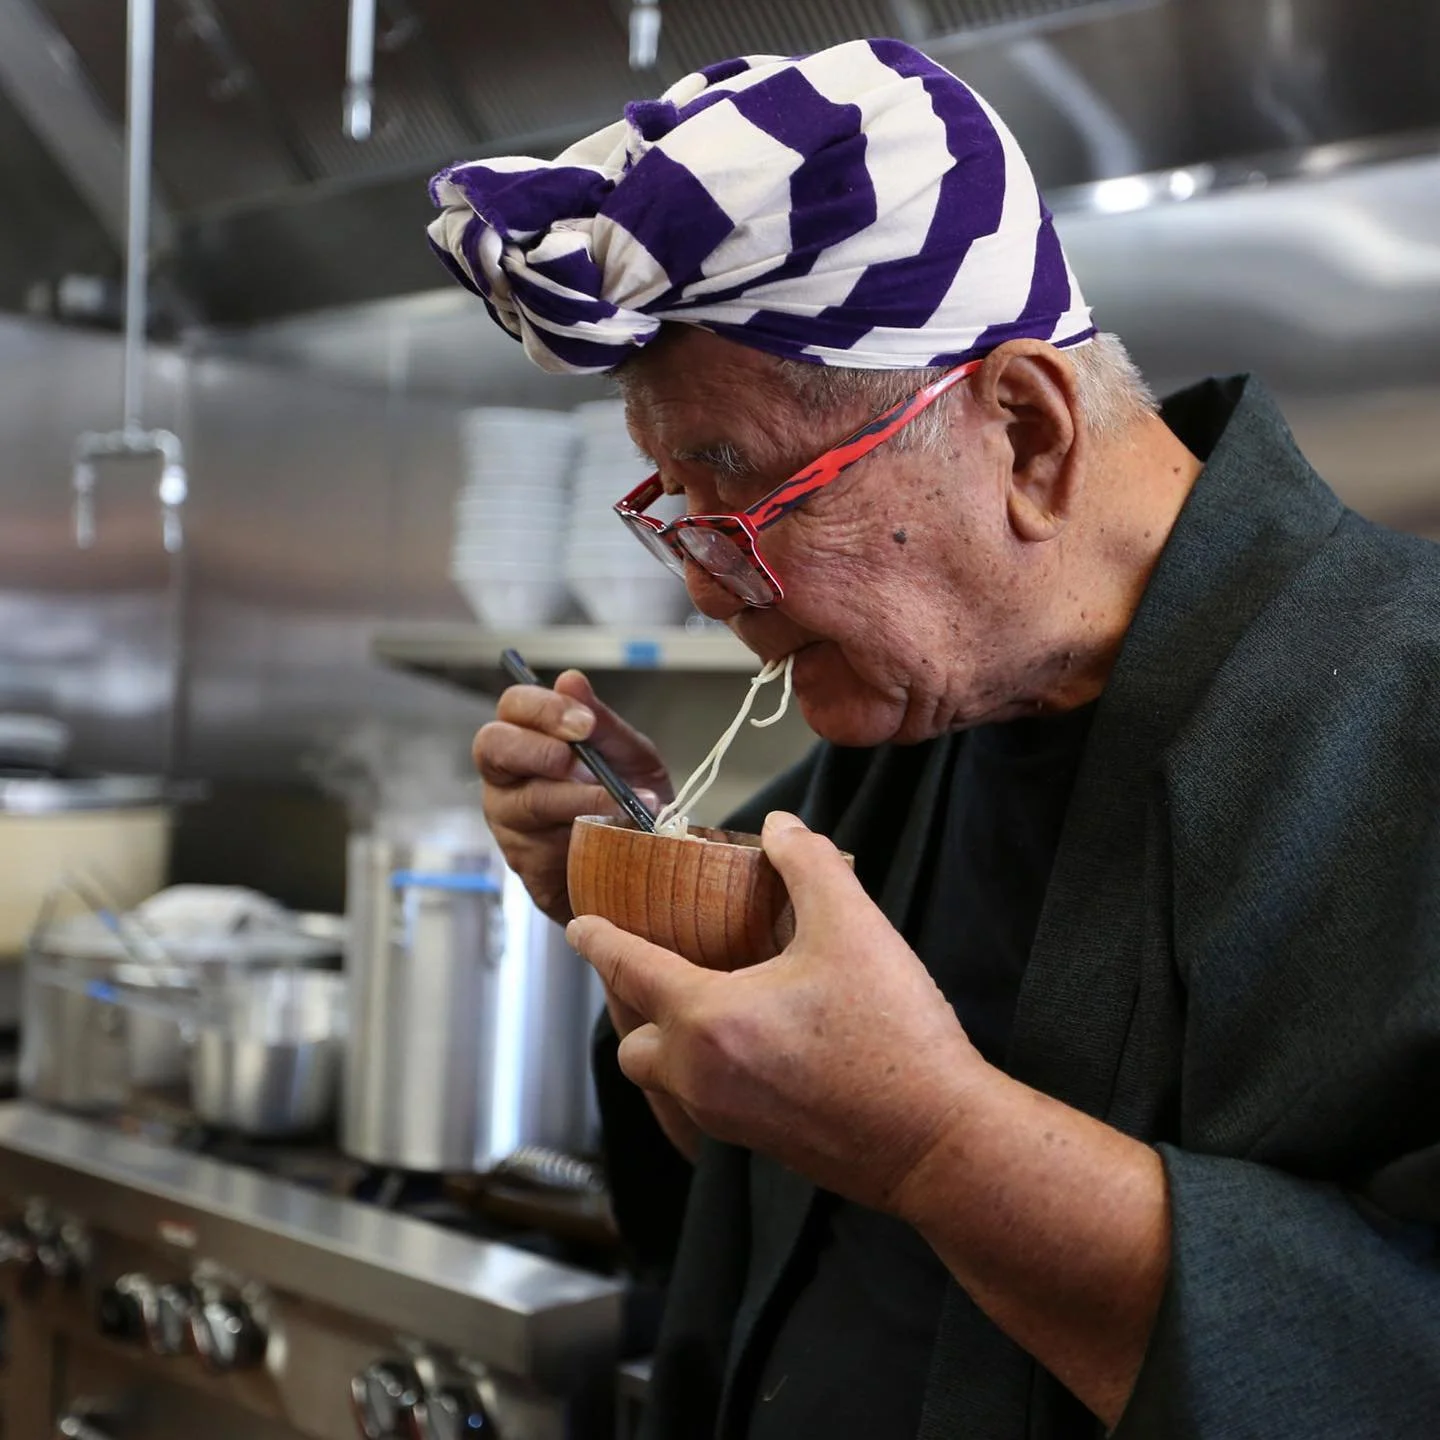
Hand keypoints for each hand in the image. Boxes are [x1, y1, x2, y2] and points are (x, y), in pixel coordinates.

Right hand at [474, 669, 672, 925]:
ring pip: (526, 801)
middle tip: (578, 761)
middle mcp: (507, 775)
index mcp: (530, 736)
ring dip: (576, 799)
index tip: (584, 724)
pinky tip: (614, 833)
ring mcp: (510, 820)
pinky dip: (586, 837)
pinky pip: (546, 846)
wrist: (643, 859)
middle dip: (538, 749)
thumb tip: (571, 679)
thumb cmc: (625, 795)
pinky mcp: (525, 862)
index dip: (543, 709)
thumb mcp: (626, 755)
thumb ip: (601, 722)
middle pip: (492, 747)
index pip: (514, 706)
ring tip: (620, 803)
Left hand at [567, 810, 988, 1212]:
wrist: (938, 1142)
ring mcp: (725, 1118)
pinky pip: (698, 1106)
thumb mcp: (854, 927)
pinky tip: (743, 1048)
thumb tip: (783, 828)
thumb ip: (810, 864)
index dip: (599, 940)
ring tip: (696, 1003)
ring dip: (662, 1042)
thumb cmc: (894, 1036)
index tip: (579, 925)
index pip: (630, 969)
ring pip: (661, 1079)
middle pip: (630, 1039)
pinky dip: (697, 1074)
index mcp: (708, 1019)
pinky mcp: (755, 1144)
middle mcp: (701, 1075)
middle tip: (650, 964)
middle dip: (629, 1002)